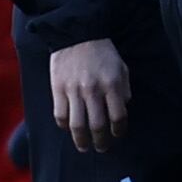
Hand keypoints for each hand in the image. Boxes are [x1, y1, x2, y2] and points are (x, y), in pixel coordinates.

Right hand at [49, 37, 129, 151]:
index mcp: (111, 84)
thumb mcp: (121, 68)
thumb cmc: (102, 52)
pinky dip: (65, 126)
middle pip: (98, 126)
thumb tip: (122, 109)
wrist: (77, 33)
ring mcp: (73, 91)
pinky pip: (60, 115)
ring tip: (84, 147)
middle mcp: (93, 90)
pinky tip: (69, 129)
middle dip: (101, 142)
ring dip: (81, 141)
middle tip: (102, 148)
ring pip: (77, 125)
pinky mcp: (58, 89)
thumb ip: (124, 90)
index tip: (118, 135)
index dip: (119, 131)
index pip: (118, 117)